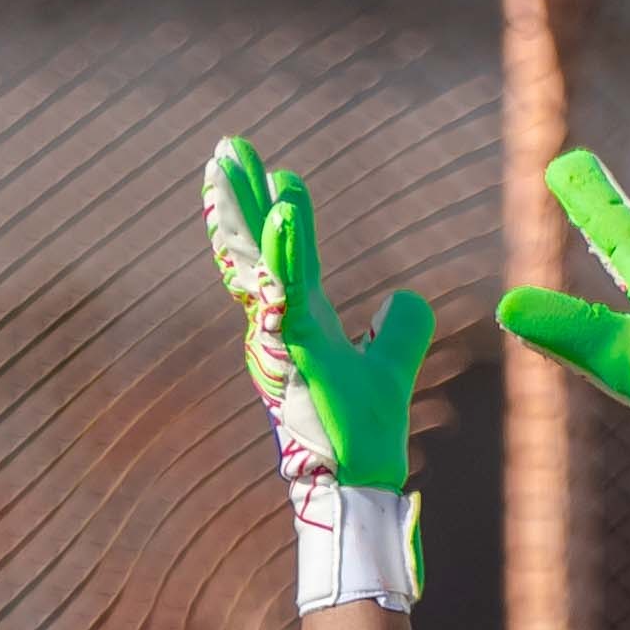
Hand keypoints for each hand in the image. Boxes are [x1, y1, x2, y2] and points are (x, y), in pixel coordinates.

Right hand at [200, 137, 434, 493]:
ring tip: (234, 157)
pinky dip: (286, 247)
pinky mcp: (294, 349)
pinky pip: (288, 289)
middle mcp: (278, 326)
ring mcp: (281, 337)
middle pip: (249, 249)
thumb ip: (401, 330)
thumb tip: (404, 299)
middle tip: (225, 146)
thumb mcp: (389, 368)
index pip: (276, 259)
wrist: (357, 482)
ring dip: (246, 207)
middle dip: (234, 197)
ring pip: (259, 260)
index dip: (265, 217)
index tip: (266, 171)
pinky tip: (282, 208)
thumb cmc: (361, 434)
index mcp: (298, 324)